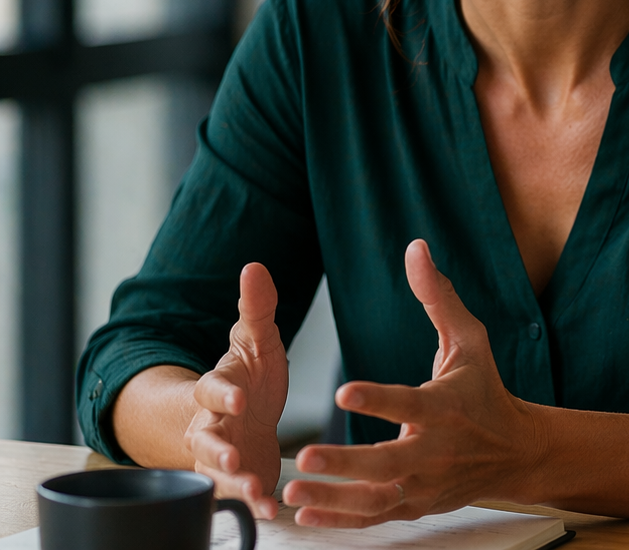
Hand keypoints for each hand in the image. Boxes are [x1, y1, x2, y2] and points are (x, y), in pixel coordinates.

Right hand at [184, 263, 288, 518]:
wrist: (247, 411)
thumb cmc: (250, 372)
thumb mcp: (257, 340)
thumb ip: (256, 308)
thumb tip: (255, 266)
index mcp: (217, 389)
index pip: (211, 389)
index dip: (222, 393)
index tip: (239, 395)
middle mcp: (213, 425)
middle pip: (206, 440)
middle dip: (217, 449)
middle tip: (233, 455)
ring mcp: (223, 455)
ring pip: (218, 473)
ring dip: (234, 482)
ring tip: (253, 490)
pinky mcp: (239, 477)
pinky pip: (241, 493)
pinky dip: (255, 502)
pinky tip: (274, 511)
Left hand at [282, 240, 545, 527]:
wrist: (515, 451)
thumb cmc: (485, 389)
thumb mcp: (469, 340)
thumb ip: (438, 297)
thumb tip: (416, 249)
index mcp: (446, 406)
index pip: (410, 403)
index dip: (378, 399)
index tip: (345, 391)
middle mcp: (435, 450)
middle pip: (388, 462)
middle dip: (346, 463)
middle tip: (306, 454)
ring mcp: (424, 483)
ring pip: (377, 497)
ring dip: (334, 497)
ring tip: (294, 490)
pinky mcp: (415, 505)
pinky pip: (374, 517)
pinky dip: (341, 521)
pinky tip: (307, 515)